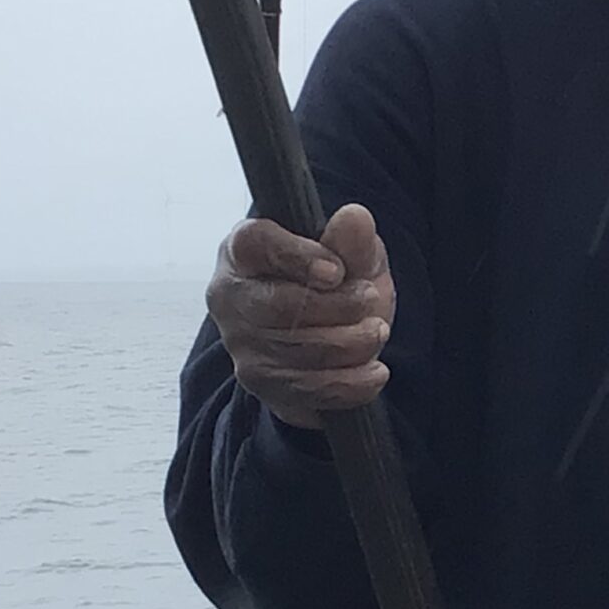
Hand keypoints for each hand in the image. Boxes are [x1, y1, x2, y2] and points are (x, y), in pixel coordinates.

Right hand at [205, 202, 394, 431]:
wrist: (330, 333)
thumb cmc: (333, 282)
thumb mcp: (350, 254)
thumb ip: (351, 240)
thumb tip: (356, 218)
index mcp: (243, 250)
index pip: (256, 244)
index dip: (298, 257)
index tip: (338, 271)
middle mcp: (231, 298)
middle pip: (280, 307)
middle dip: (338, 307)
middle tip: (371, 299)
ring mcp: (243, 347)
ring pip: (298, 352)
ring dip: (351, 344)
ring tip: (377, 331)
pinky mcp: (264, 386)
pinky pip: (309, 391)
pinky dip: (351, 383)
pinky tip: (375, 371)